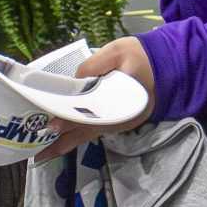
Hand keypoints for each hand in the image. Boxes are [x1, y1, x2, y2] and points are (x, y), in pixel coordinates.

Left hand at [36, 37, 156, 161]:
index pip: (90, 115)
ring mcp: (121, 123)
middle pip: (87, 132)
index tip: (51, 126)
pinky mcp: (119, 122)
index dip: (70, 121)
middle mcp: (120, 119)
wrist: (167, 65)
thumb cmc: (141, 56)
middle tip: (39, 155)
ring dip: (68, 142)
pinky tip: (63, 138)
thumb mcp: (117, 51)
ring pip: (90, 135)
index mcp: (121, 103)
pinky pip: (96, 130)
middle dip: (63, 142)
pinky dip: (78, 135)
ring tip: (45, 151)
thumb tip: (73, 83)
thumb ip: (93, 65)